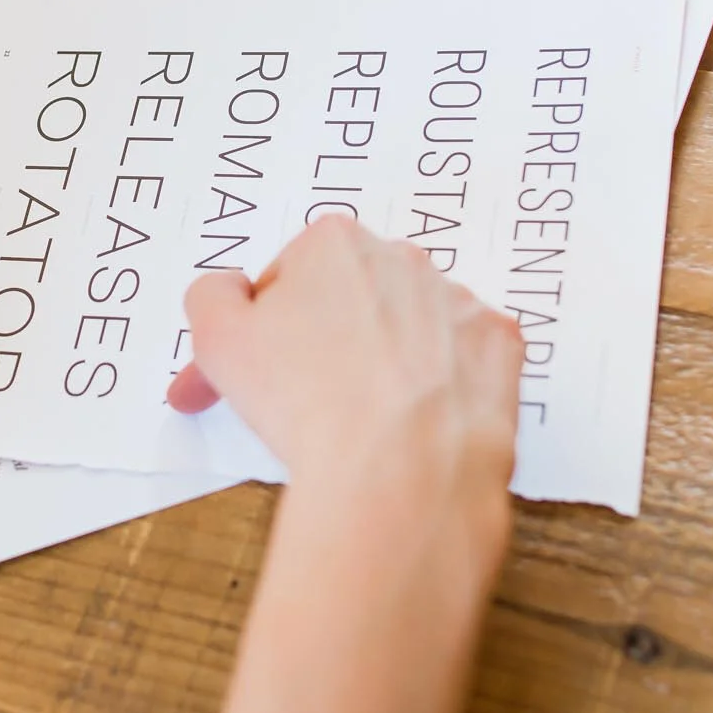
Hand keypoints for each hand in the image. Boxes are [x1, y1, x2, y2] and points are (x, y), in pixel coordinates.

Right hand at [169, 215, 518, 512]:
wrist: (399, 469)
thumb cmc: (304, 402)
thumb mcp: (216, 341)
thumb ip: (212, 297)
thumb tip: (229, 291)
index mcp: (334, 243)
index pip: (290, 280)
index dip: (269, 331)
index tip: (264, 375)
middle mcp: (403, 258)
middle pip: (353, 298)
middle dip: (330, 339)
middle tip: (310, 401)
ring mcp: (459, 302)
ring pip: (410, 327)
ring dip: (388, 359)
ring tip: (366, 418)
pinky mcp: (500, 348)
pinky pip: (463, 359)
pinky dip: (442, 383)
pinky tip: (418, 418)